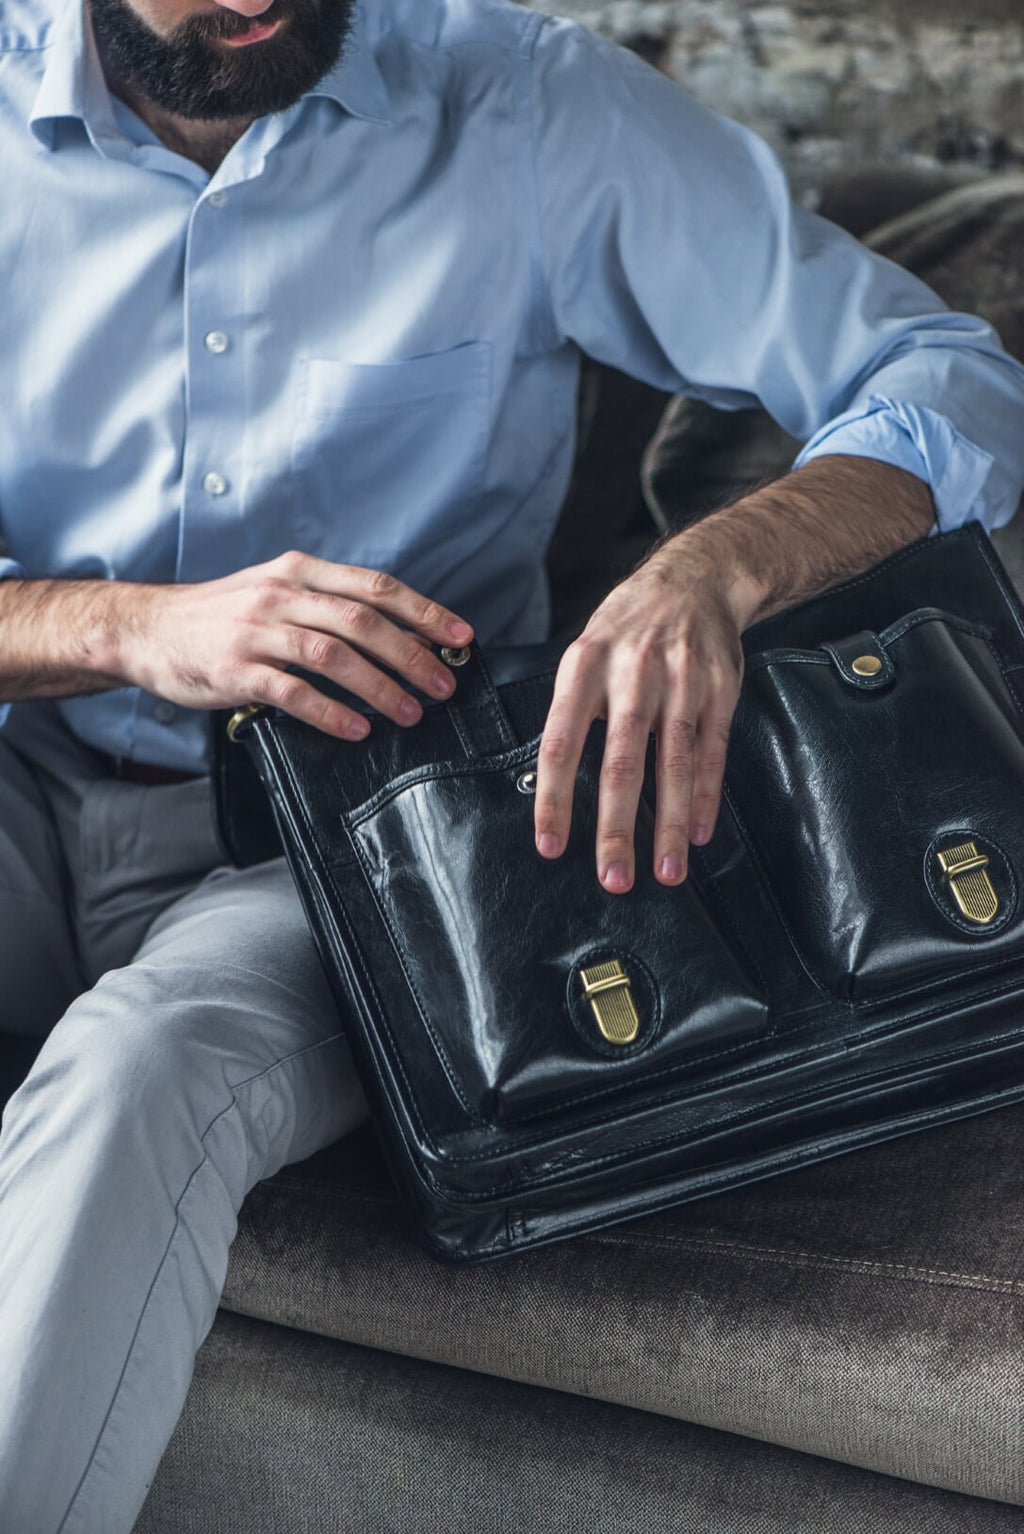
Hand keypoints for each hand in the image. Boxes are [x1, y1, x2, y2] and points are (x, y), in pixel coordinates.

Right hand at [120, 551, 473, 737]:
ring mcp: (255, 631)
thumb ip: (329, 605)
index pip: (375, 586)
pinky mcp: (235, 669)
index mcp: (300, 571)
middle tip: (443, 685)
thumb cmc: (223, 616)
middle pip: (361, 621)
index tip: (460, 637)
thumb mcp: (277, 591)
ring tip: (409, 712)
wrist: (148, 628)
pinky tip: (356, 728)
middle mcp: (280, 593)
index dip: (423, 612)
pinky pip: (292, 692)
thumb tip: (400, 635)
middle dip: (411, 655)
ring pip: (332, 655)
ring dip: (379, 686)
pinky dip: (330, 712)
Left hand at [534, 541, 754, 893]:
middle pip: (622, 762)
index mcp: (584, 666)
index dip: (555, 799)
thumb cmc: (628, 628)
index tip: (550, 847)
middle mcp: (632, 673)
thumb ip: (573, 712)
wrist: (696, 578)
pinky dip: (706, 796)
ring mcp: (681, 680)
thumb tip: (550, 782)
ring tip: (666, 872)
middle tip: (613, 879)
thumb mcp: (586, 654)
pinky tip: (698, 833)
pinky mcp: (721, 688)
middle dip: (617, 828)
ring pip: (673, 763)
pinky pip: (713, 751)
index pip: (561, 743)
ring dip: (669, 824)